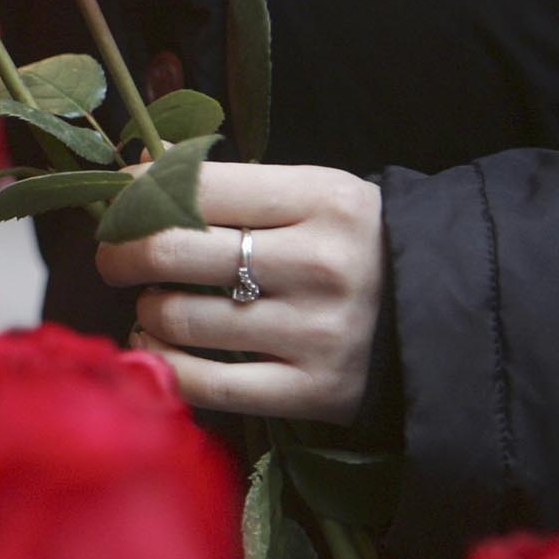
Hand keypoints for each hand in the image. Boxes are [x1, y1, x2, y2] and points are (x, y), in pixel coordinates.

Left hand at [95, 162, 383, 423]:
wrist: (443, 318)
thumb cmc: (353, 246)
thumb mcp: (310, 195)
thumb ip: (225, 182)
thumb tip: (134, 166)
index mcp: (321, 199)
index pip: (193, 187)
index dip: (134, 196)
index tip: (117, 208)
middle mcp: (320, 264)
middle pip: (170, 251)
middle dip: (120, 254)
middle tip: (115, 260)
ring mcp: (317, 332)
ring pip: (177, 317)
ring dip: (147, 311)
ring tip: (158, 305)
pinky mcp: (312, 392)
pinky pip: (201, 383)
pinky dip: (161, 362)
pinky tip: (159, 347)